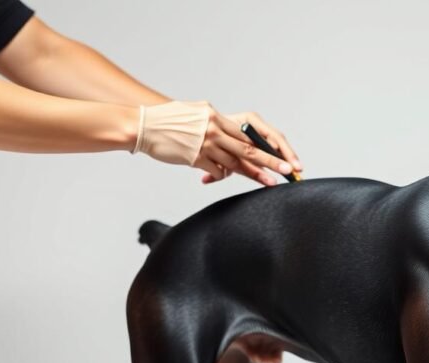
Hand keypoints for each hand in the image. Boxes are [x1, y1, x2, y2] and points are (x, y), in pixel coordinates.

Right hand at [133, 101, 302, 185]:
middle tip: (286, 171)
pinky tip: (221, 177)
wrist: (142, 126)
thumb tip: (229, 133)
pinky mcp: (195, 158)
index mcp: (215, 116)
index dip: (266, 146)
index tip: (280, 155)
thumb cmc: (168, 121)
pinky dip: (221, 175)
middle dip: (270, 162)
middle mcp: (213, 129)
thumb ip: (214, 122)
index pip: (246, 134)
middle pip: (248, 149)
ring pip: (235, 163)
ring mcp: (204, 145)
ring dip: (254, 175)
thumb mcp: (194, 113)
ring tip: (269, 183)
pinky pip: (216, 170)